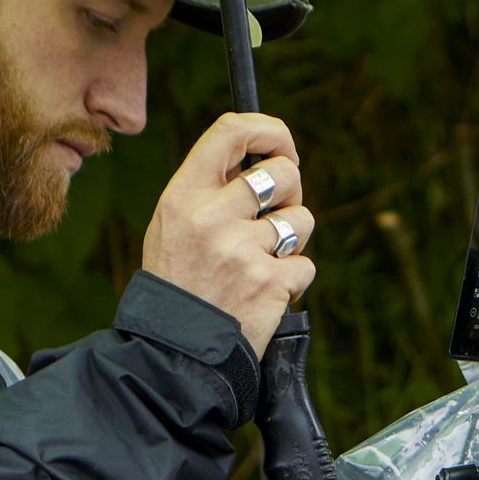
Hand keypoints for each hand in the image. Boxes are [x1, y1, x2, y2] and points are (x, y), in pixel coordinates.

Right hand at [140, 112, 315, 356]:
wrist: (175, 350)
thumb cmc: (179, 284)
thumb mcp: (173, 226)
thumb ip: (210, 190)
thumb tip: (262, 158)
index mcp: (183, 196)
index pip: (230, 131)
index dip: (268, 129)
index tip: (282, 143)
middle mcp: (212, 217)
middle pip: (282, 172)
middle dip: (291, 190)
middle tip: (276, 213)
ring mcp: (242, 250)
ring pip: (302, 219)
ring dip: (293, 240)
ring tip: (263, 260)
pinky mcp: (270, 282)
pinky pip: (305, 264)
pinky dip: (292, 280)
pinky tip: (264, 293)